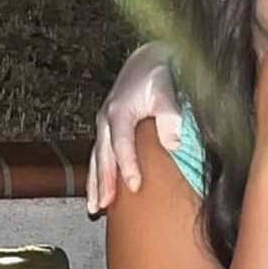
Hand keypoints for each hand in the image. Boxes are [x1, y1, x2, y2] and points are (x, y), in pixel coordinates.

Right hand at [87, 41, 182, 213]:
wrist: (148, 61)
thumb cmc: (159, 74)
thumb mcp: (167, 89)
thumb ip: (170, 115)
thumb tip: (173, 143)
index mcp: (120, 110)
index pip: (121, 143)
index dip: (127, 166)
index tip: (134, 187)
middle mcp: (107, 118)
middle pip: (103, 156)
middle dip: (103, 182)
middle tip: (103, 206)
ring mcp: (105, 124)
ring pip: (96, 158)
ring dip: (95, 183)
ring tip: (94, 208)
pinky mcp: (108, 129)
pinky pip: (99, 156)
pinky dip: (97, 175)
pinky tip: (98, 193)